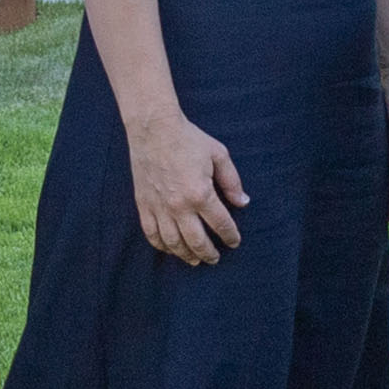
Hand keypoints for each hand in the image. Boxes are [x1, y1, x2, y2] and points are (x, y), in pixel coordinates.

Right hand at [129, 110, 247, 263]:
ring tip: (195, 260)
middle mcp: (180, 206)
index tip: (234, 242)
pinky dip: (162, 245)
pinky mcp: (144, 205)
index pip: (221, 224)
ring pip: (174, 243)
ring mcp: (160, 208)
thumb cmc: (188, 139)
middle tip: (215, 259)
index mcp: (201, 193)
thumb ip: (232, 181)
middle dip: (209, 254)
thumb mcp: (218, 155)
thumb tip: (243, 202)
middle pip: (197, 241)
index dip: (230, 236)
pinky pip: (152, 234)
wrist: (154, 129)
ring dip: (186, 255)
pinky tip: (170, 248)